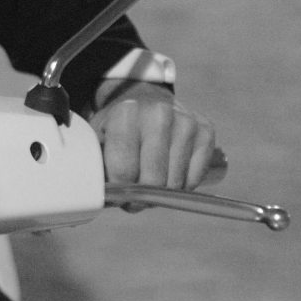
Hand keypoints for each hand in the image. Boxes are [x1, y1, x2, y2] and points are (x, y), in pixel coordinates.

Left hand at [95, 89, 217, 189]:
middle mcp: (160, 113)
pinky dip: (181, 185)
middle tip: (133, 194)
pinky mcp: (206, 131)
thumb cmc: (117, 128)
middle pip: (152, 180)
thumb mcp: (97, 140)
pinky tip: (169, 173)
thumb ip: (94, 167)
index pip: (124, 171)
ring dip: (161, 193)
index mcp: (126, 113)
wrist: (145, 100)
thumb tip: (95, 200)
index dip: (119, 190)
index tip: (116, 190)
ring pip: (175, 183)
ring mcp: (186, 122)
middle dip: (141, 196)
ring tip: (148, 182)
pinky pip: (195, 178)